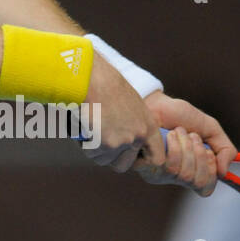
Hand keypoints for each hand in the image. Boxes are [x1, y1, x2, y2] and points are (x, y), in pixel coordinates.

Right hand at [80, 54, 158, 171]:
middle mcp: (138, 136)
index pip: (157, 158)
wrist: (91, 77)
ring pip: (105, 160)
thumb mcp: (130, 105)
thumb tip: (123, 145)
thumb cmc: (105, 84)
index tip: (128, 154)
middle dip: (110, 157)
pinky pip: (92, 153)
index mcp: (148, 126)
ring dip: (95, 150)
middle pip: (125, 164)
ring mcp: (122, 142)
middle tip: (99, 142)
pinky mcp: (105, 143)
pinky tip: (82, 128)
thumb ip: (131, 125)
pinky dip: (84, 144)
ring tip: (88, 131)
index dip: (142, 160)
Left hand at [132, 91, 237, 195]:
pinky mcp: (145, 167)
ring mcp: (159, 174)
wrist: (157, 102)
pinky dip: (174, 146)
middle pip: (196, 181)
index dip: (210, 171)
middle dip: (199, 155)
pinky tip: (168, 134)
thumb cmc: (181, 116)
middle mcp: (175, 177)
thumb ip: (225, 150)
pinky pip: (167, 166)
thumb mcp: (211, 130)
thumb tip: (223, 173)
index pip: (205, 189)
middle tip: (192, 136)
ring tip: (179, 132)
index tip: (209, 151)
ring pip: (183, 174)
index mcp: (191, 171)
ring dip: (186, 147)